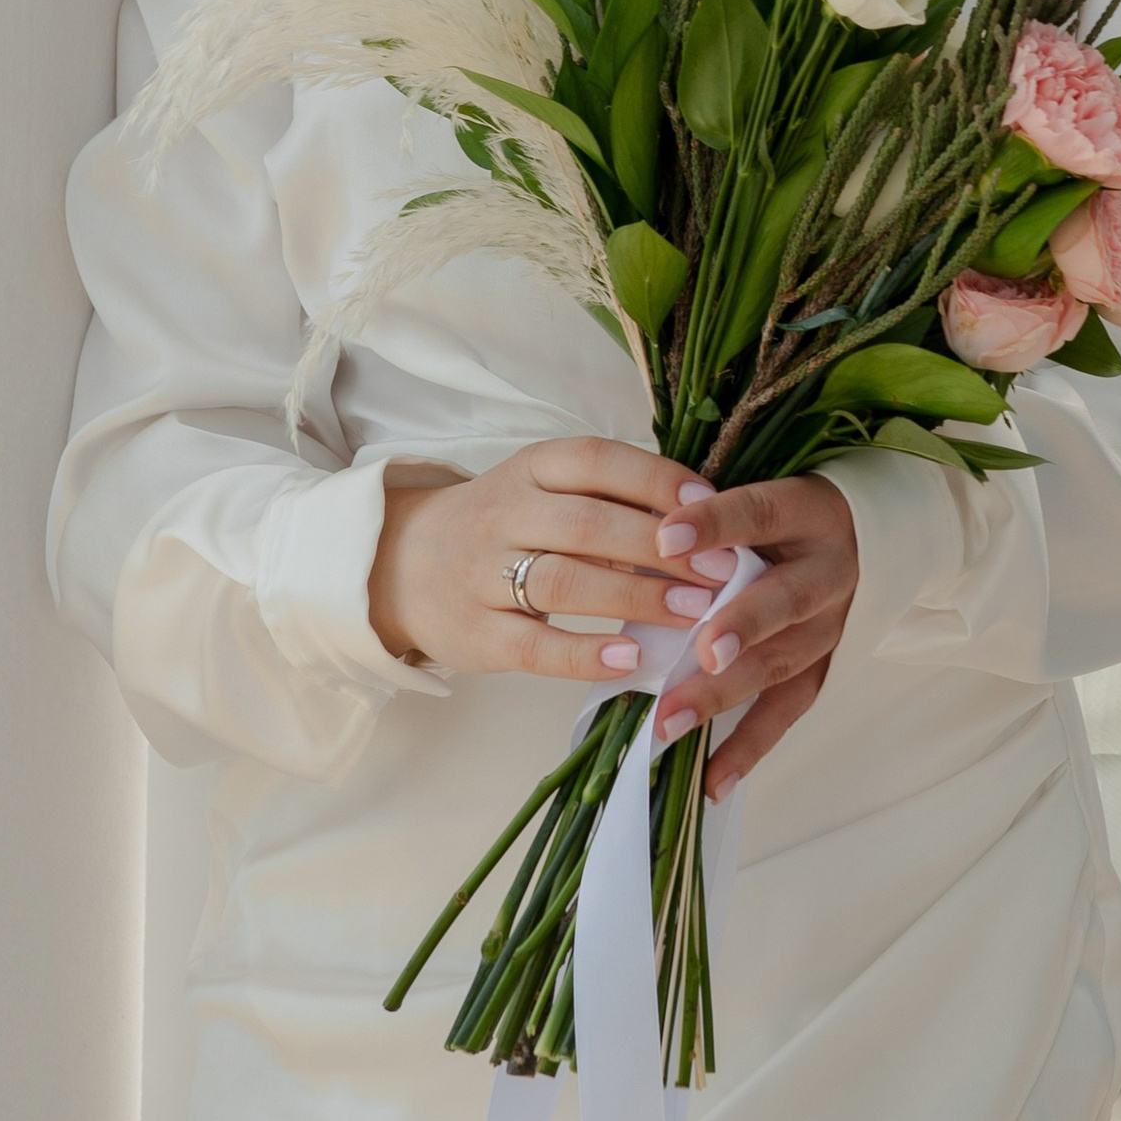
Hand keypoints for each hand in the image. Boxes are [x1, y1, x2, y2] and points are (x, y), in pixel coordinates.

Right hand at [367, 440, 731, 686]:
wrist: (398, 566)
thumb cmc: (501, 528)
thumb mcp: (544, 495)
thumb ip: (610, 504)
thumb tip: (705, 523)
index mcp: (530, 469)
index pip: (597, 462)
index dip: (656, 480)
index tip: (711, 505)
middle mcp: (503, 514)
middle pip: (589, 524)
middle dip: (662, 546)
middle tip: (722, 568)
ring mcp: (483, 576)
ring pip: (565, 582)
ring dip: (636, 597)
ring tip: (696, 611)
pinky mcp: (476, 635)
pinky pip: (535, 646)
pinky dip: (586, 653)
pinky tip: (632, 658)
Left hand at [642, 472, 860, 796]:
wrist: (856, 538)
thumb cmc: (773, 518)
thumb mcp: (748, 500)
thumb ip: (698, 524)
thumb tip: (624, 546)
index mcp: (806, 511)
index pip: (760, 511)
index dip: (717, 524)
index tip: (665, 538)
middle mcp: (828, 571)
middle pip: (785, 599)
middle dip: (741, 625)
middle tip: (701, 651)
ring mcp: (831, 626)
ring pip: (781, 661)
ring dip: (725, 694)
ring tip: (671, 720)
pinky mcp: (823, 669)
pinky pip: (787, 712)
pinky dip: (749, 748)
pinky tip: (711, 779)